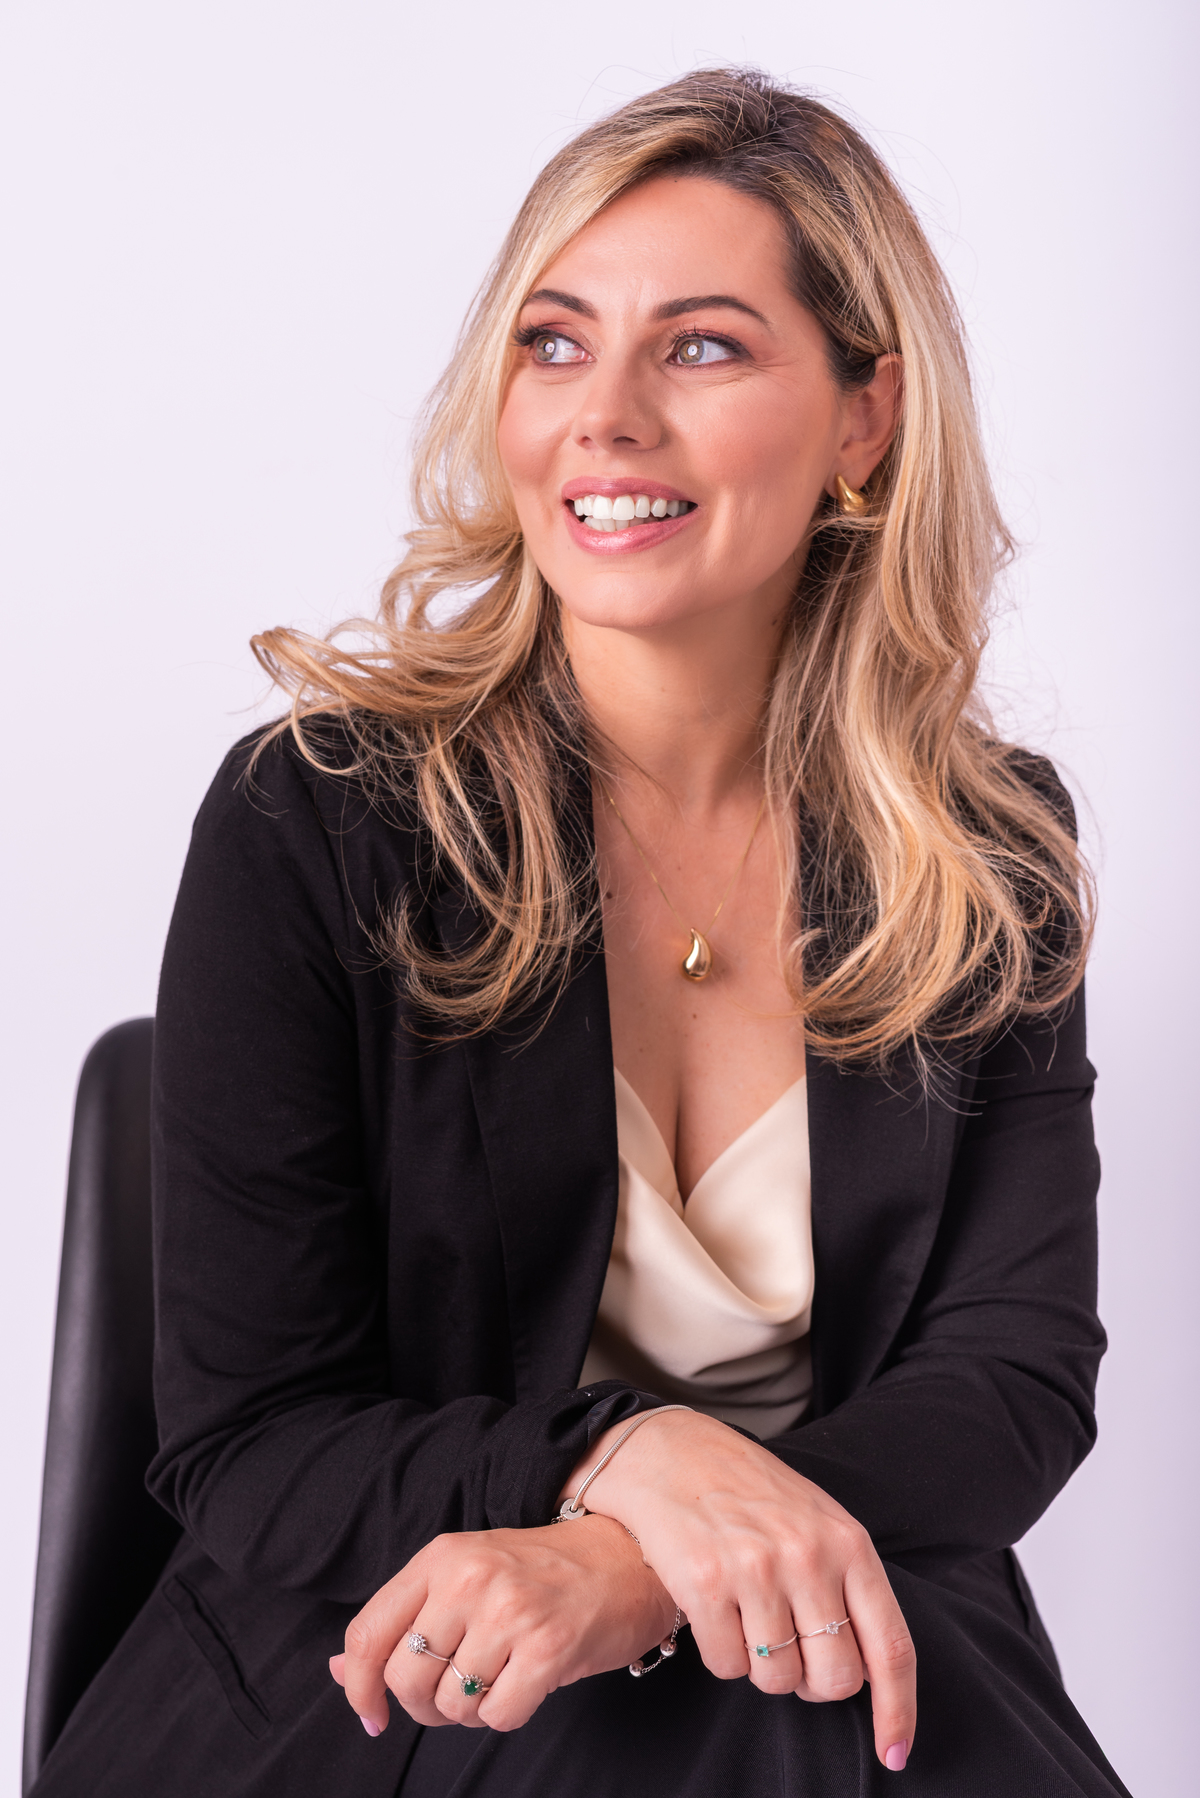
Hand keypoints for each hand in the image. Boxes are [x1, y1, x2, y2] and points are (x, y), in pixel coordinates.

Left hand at [330, 1514, 676, 1734]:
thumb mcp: (467, 1575)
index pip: (368, 1632)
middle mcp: (469, 1578)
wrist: (626, 1557)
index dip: (358, 1687)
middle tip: (456, 1694)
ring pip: (451, 1704)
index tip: (370, 1715)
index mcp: (441, 1557)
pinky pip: (497, 1717)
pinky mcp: (547, 1647)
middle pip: (405, 1678)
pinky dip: (508, 1713)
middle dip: (424, 1706)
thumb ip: (407, 1619)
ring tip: (501, 1677)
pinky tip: (528, 1682)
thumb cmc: (543, 1571)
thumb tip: (342, 1671)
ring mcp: (509, 1611)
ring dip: (471, 1710)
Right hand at [565, 1410, 915, 1770]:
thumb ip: (848, 1583)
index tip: (894, 1753)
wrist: (671, 1450)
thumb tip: (872, 1671)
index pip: (891, 1646)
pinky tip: (715, 1615)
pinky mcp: (705, 1582)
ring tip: (747, 1621)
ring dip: (763, 1667)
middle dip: (813, 1684)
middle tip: (791, 1656)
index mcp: (848, 1542)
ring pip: (778, 1680)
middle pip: (835, 1678)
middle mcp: (808, 1555)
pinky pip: (727, 1666)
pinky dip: (723, 1655)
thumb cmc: (750, 1491)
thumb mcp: (817, 1521)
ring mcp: (756, 1569)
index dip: (898, 1711)